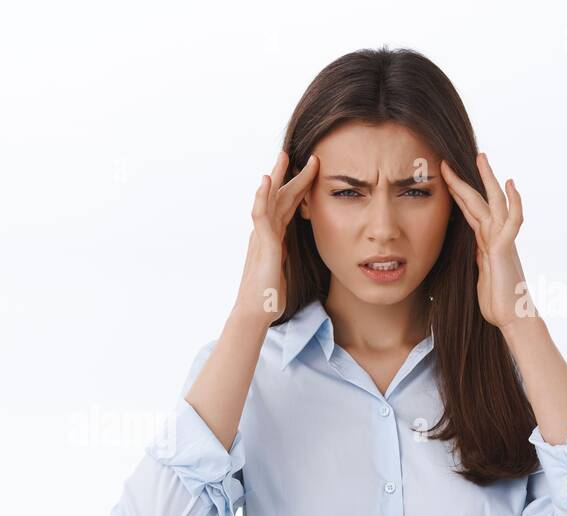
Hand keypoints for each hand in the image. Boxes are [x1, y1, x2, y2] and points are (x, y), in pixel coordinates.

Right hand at [233, 149, 317, 327]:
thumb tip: (289, 252)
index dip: (298, 189)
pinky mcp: (262, 244)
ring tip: (283, 156)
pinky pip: (260, 215)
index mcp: (274, 238)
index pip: (287, 207)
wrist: (256, 311)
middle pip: (279, 198)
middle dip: (288, 175)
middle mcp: (266, 233)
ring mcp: (262, 236)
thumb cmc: (269, 297)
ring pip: (270, 200)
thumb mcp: (282, 270)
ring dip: (277, 177)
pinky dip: (262, 196)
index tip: (310, 172)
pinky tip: (266, 180)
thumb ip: (284, 257)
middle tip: (297, 153)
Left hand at [440, 152, 533, 330]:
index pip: (468, 211)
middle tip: (451, 159)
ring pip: (494, 203)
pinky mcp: (507, 249)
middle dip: (465, 180)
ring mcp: (502, 240)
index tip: (444, 177)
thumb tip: (473, 250)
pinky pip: (513, 221)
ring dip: (487, 180)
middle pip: (478, 201)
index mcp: (484, 242)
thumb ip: (478, 259)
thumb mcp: (479, 275)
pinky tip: (511, 185)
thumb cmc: (496, 301)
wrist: (511, 317)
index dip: (457, 194)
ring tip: (481, 158)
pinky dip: (514, 202)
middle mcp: (494, 236)